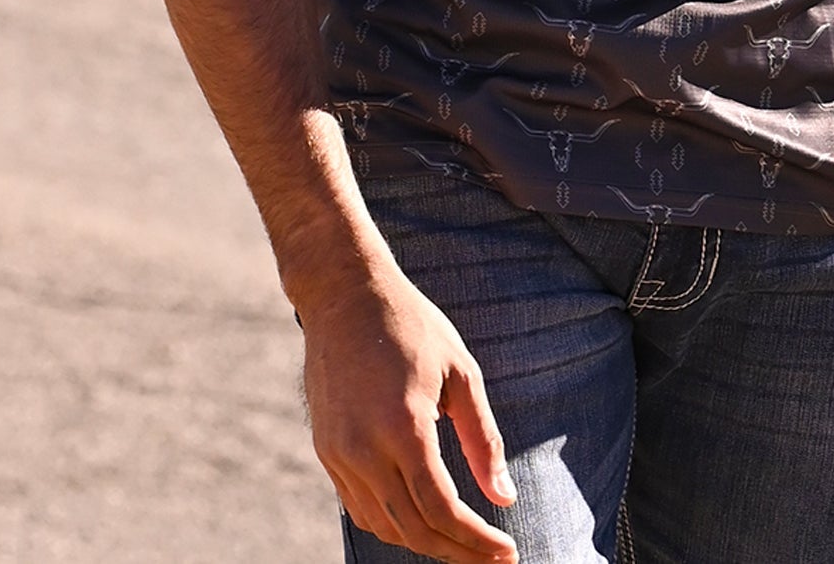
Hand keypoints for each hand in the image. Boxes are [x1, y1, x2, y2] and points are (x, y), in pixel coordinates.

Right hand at [300, 258, 518, 562]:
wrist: (345, 296)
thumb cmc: (413, 327)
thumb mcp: (462, 372)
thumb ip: (483, 440)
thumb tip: (503, 498)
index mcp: (404, 427)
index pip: (442, 510)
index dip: (476, 540)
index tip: (507, 552)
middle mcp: (364, 449)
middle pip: (413, 529)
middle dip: (457, 552)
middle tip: (491, 558)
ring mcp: (339, 454)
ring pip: (383, 526)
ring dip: (424, 543)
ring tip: (463, 541)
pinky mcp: (326, 452)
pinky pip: (360, 507)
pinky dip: (392, 524)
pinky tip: (421, 518)